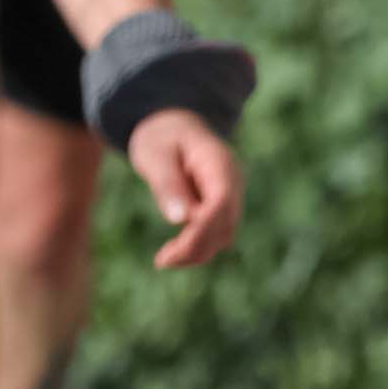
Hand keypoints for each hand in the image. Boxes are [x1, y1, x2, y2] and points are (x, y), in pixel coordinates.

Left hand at [124, 109, 242, 268]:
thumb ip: (167, 184)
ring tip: (164, 259)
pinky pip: (217, 233)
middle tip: (161, 261)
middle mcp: (233, 181)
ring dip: (198, 252)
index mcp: (218, 162)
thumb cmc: (161, 138)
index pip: (221, 202)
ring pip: (225, 234)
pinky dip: (198, 246)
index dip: (201, 230)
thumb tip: (179, 220)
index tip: (173, 250)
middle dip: (197, 248)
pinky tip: (173, 252)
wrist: (172, 127)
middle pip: (226, 224)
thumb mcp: (155, 155)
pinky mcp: (223, 207)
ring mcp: (231, 195)